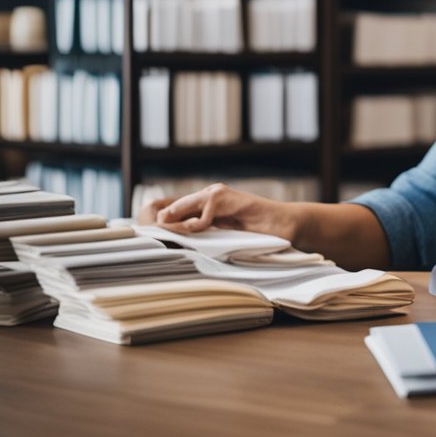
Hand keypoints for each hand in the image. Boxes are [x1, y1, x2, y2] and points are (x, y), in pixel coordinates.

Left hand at [137, 183, 297, 240]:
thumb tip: (174, 242)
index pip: (175, 212)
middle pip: (173, 207)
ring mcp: (218, 193)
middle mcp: (209, 195)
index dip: (163, 224)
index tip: (154, 238)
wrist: (281, 224)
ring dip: (176, 223)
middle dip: (163, 223)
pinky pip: (205, 211)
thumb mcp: (221, 235)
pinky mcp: (226, 197)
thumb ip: (202, 234)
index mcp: (206, 204)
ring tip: (166, 235)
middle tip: (153, 237)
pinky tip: (199, 231)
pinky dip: (199, 223)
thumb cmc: (255, 233)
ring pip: (184, 206)